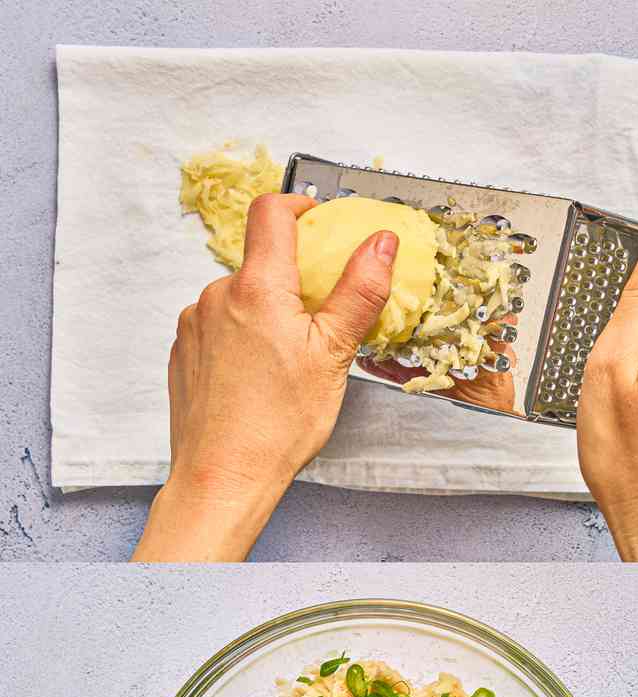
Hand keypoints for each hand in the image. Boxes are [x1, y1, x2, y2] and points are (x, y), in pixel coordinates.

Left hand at [133, 194, 396, 560]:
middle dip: (294, 282)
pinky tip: (261, 378)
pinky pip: (220, 326)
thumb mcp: (335, 354)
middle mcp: (217, 295)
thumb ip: (359, 291)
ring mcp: (194, 323)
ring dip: (269, 314)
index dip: (300, 205)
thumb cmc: (279, 424)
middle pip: (261, 263)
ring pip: (242, 298)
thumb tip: (380, 243)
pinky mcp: (183, 350)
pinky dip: (244, 338)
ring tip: (290, 363)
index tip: (320, 221)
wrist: (222, 476)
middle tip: (322, 325)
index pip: (272, 212)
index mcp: (257, 288)